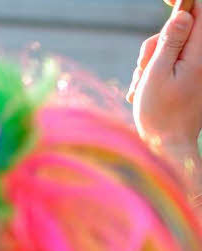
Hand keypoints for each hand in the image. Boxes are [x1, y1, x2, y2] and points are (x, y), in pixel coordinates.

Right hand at [129, 5, 201, 149]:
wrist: (167, 147)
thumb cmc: (160, 113)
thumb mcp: (158, 74)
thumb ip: (170, 42)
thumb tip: (183, 14)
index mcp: (200, 55)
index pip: (198, 13)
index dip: (183, 3)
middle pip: (178, 31)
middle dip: (155, 44)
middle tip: (144, 67)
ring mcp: (195, 70)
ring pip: (168, 49)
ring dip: (150, 63)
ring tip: (143, 87)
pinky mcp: (188, 79)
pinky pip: (168, 65)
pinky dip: (153, 74)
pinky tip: (146, 92)